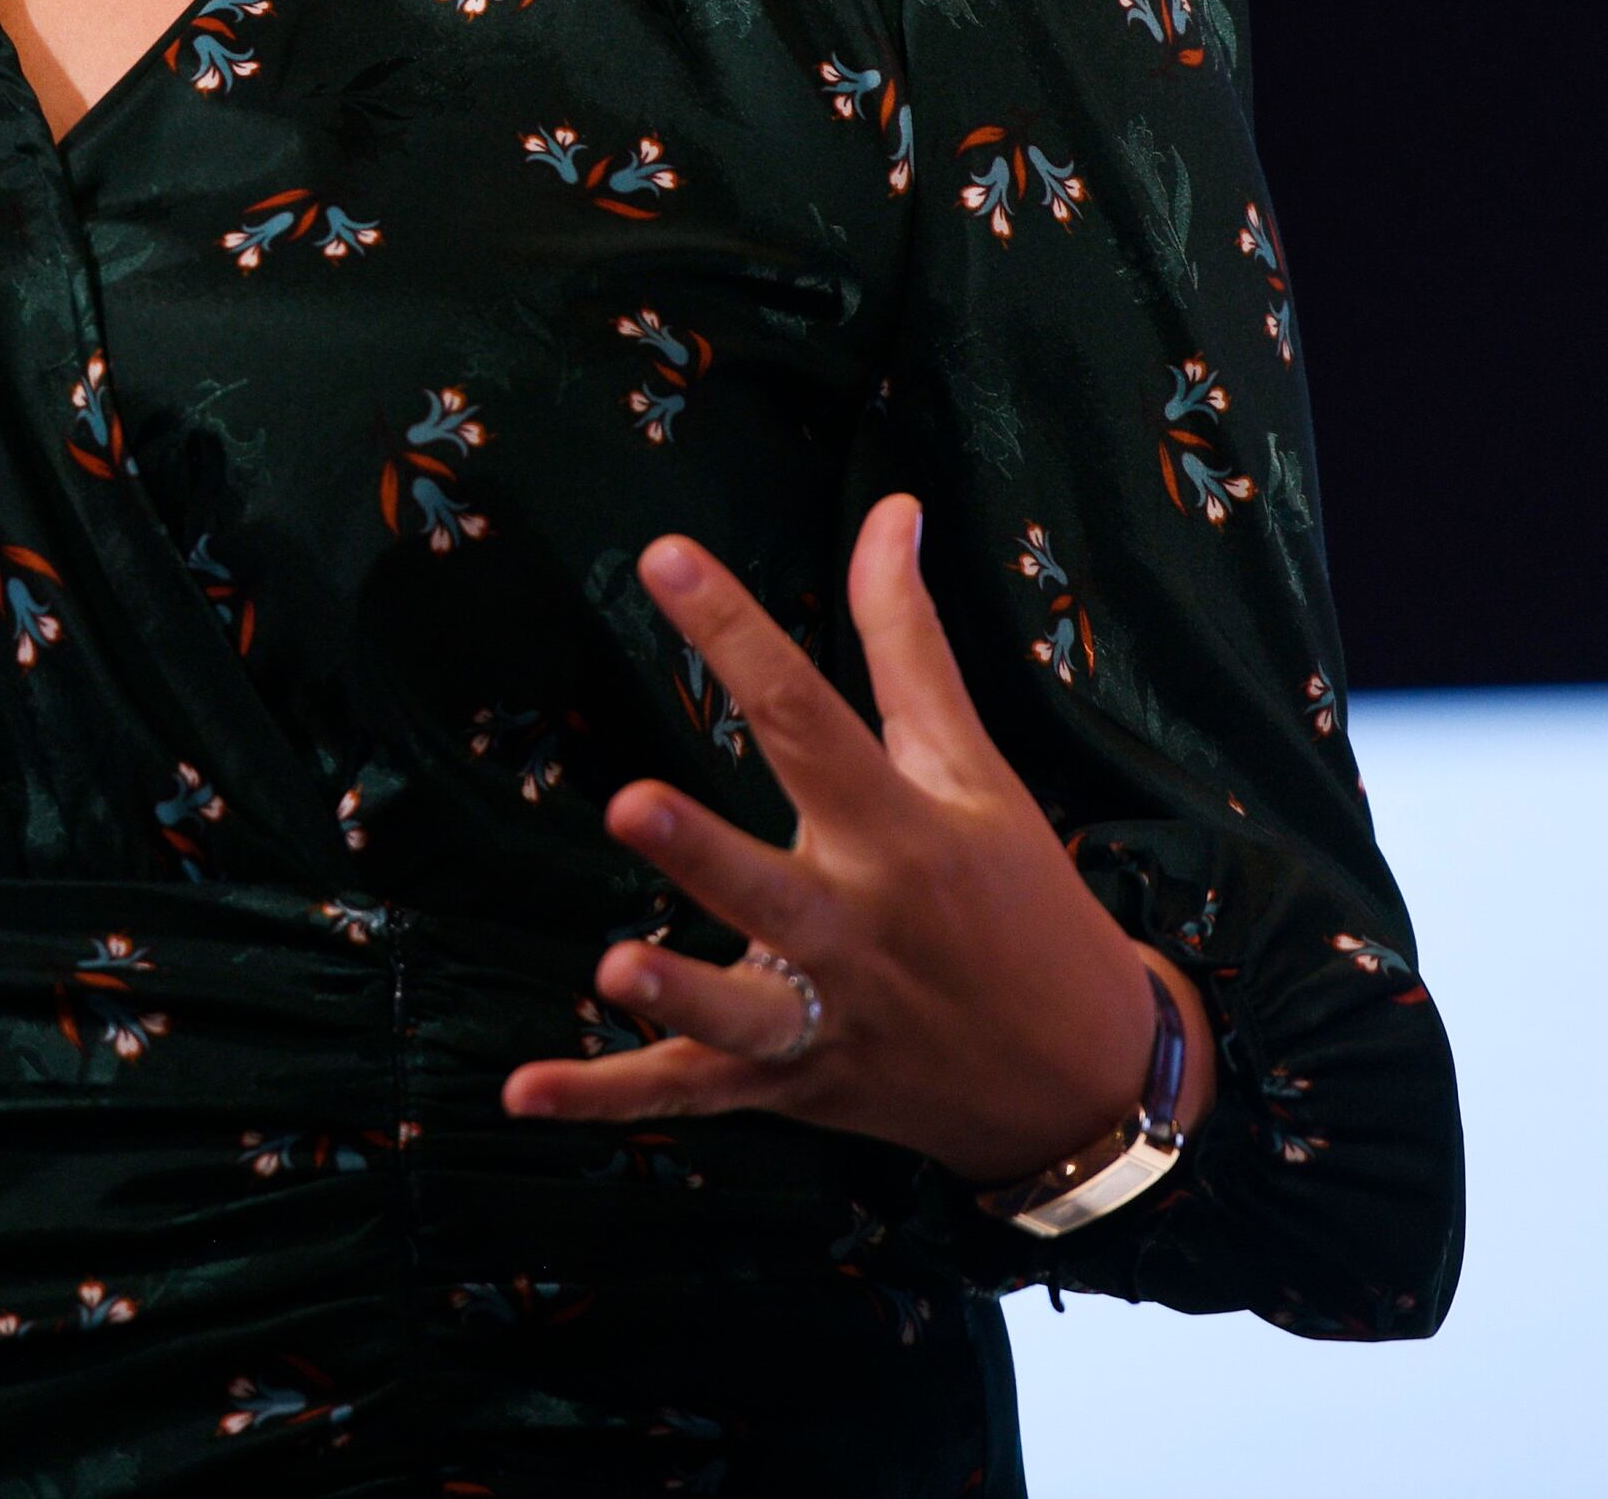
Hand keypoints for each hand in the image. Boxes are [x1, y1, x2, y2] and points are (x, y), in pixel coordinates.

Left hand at [498, 495, 1210, 1187]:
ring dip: (678, 995)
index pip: (807, 716)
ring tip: (612, 967)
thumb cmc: (1020, 899)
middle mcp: (862, 927)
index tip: (665, 558)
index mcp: (900, 832)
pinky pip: (692, 1093)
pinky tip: (522, 1090)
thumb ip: (908, 641)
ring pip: (740, 1012)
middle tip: (630, 806)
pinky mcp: (794, 1086)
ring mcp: (828, 1018)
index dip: (737, 634)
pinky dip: (609, 1099)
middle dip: (703, 853)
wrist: (1085, 1081)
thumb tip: (890, 508)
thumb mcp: (973, 767)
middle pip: (772, 885)